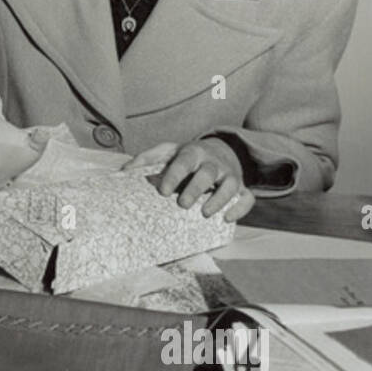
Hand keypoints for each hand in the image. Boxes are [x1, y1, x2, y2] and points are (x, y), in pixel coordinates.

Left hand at [125, 138, 255, 222]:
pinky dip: (240, 209)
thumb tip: (124, 172)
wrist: (219, 150)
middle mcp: (213, 163)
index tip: (163, 191)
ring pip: (231, 185)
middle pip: (208, 172)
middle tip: (183, 204)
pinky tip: (227, 219)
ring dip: (220, 200)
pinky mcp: (241, 188)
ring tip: (205, 214)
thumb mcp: (166, 151)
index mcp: (193, 153)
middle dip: (197, 188)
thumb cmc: (186, 156)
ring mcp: (229, 175)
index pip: (184, 161)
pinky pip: (247, 197)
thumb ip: (147, 159)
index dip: (174, 175)